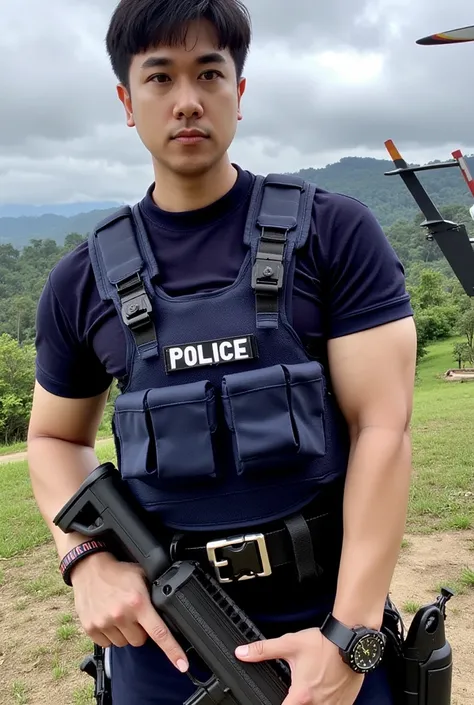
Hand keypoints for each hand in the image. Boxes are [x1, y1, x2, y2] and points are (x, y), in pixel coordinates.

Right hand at [71, 552, 188, 672]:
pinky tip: (109, 618)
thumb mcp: (142, 575)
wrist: (90, 568)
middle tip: (134, 614)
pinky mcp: (91, 628)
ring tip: (120, 613)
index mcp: (138, 602)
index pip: (159, 632)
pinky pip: (108, 644)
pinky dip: (110, 635)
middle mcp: (121, 615)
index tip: (182, 665)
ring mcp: (104, 623)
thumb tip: (171, 606)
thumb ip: (155, 591)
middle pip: (140, 641)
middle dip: (141, 631)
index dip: (172, 651)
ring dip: (125, 633)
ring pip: (124, 643)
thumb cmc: (118, 572)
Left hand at [235, 627, 363, 704]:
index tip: (279, 699)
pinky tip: (325, 691)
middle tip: (298, 690)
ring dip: (313, 702)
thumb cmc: (323, 644)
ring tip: (311, 690)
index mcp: (302, 694)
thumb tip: (242, 653)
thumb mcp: (289, 645)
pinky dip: (327, 702)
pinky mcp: (347, 703)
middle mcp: (318, 704)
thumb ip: (263, 650)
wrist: (351, 640)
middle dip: (298, 701)